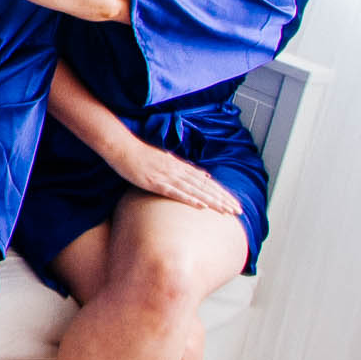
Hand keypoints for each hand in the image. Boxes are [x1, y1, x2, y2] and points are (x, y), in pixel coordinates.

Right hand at [105, 136, 242, 213]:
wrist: (122, 148)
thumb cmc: (140, 154)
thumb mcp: (167, 160)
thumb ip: (185, 168)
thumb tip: (204, 174)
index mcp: (181, 166)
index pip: (207, 182)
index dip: (222, 193)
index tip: (234, 203)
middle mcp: (178, 171)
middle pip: (205, 187)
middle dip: (223, 199)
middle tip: (238, 211)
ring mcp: (167, 177)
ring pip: (195, 191)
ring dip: (212, 201)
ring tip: (226, 211)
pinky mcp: (155, 182)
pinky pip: (176, 193)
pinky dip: (190, 199)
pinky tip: (201, 206)